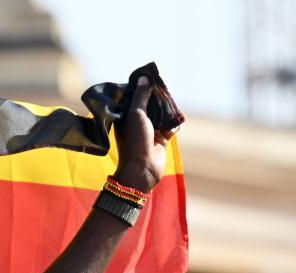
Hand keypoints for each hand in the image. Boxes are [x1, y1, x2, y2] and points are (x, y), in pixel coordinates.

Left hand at [112, 76, 177, 192]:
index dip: (142, 88)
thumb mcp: (136, 115)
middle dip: (158, 98)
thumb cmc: (135, 141)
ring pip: (162, 113)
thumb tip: (143, 78)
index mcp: (125, 116)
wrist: (143, 169)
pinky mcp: (161, 138)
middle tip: (165, 91)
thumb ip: (140, 96)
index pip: (134, 96)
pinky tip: (171, 128)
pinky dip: (173, 125)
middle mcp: (136, 122)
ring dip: (168, 111)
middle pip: (150, 103)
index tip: (151, 78)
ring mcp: (149, 130)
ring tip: (171, 108)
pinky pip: (170, 126)